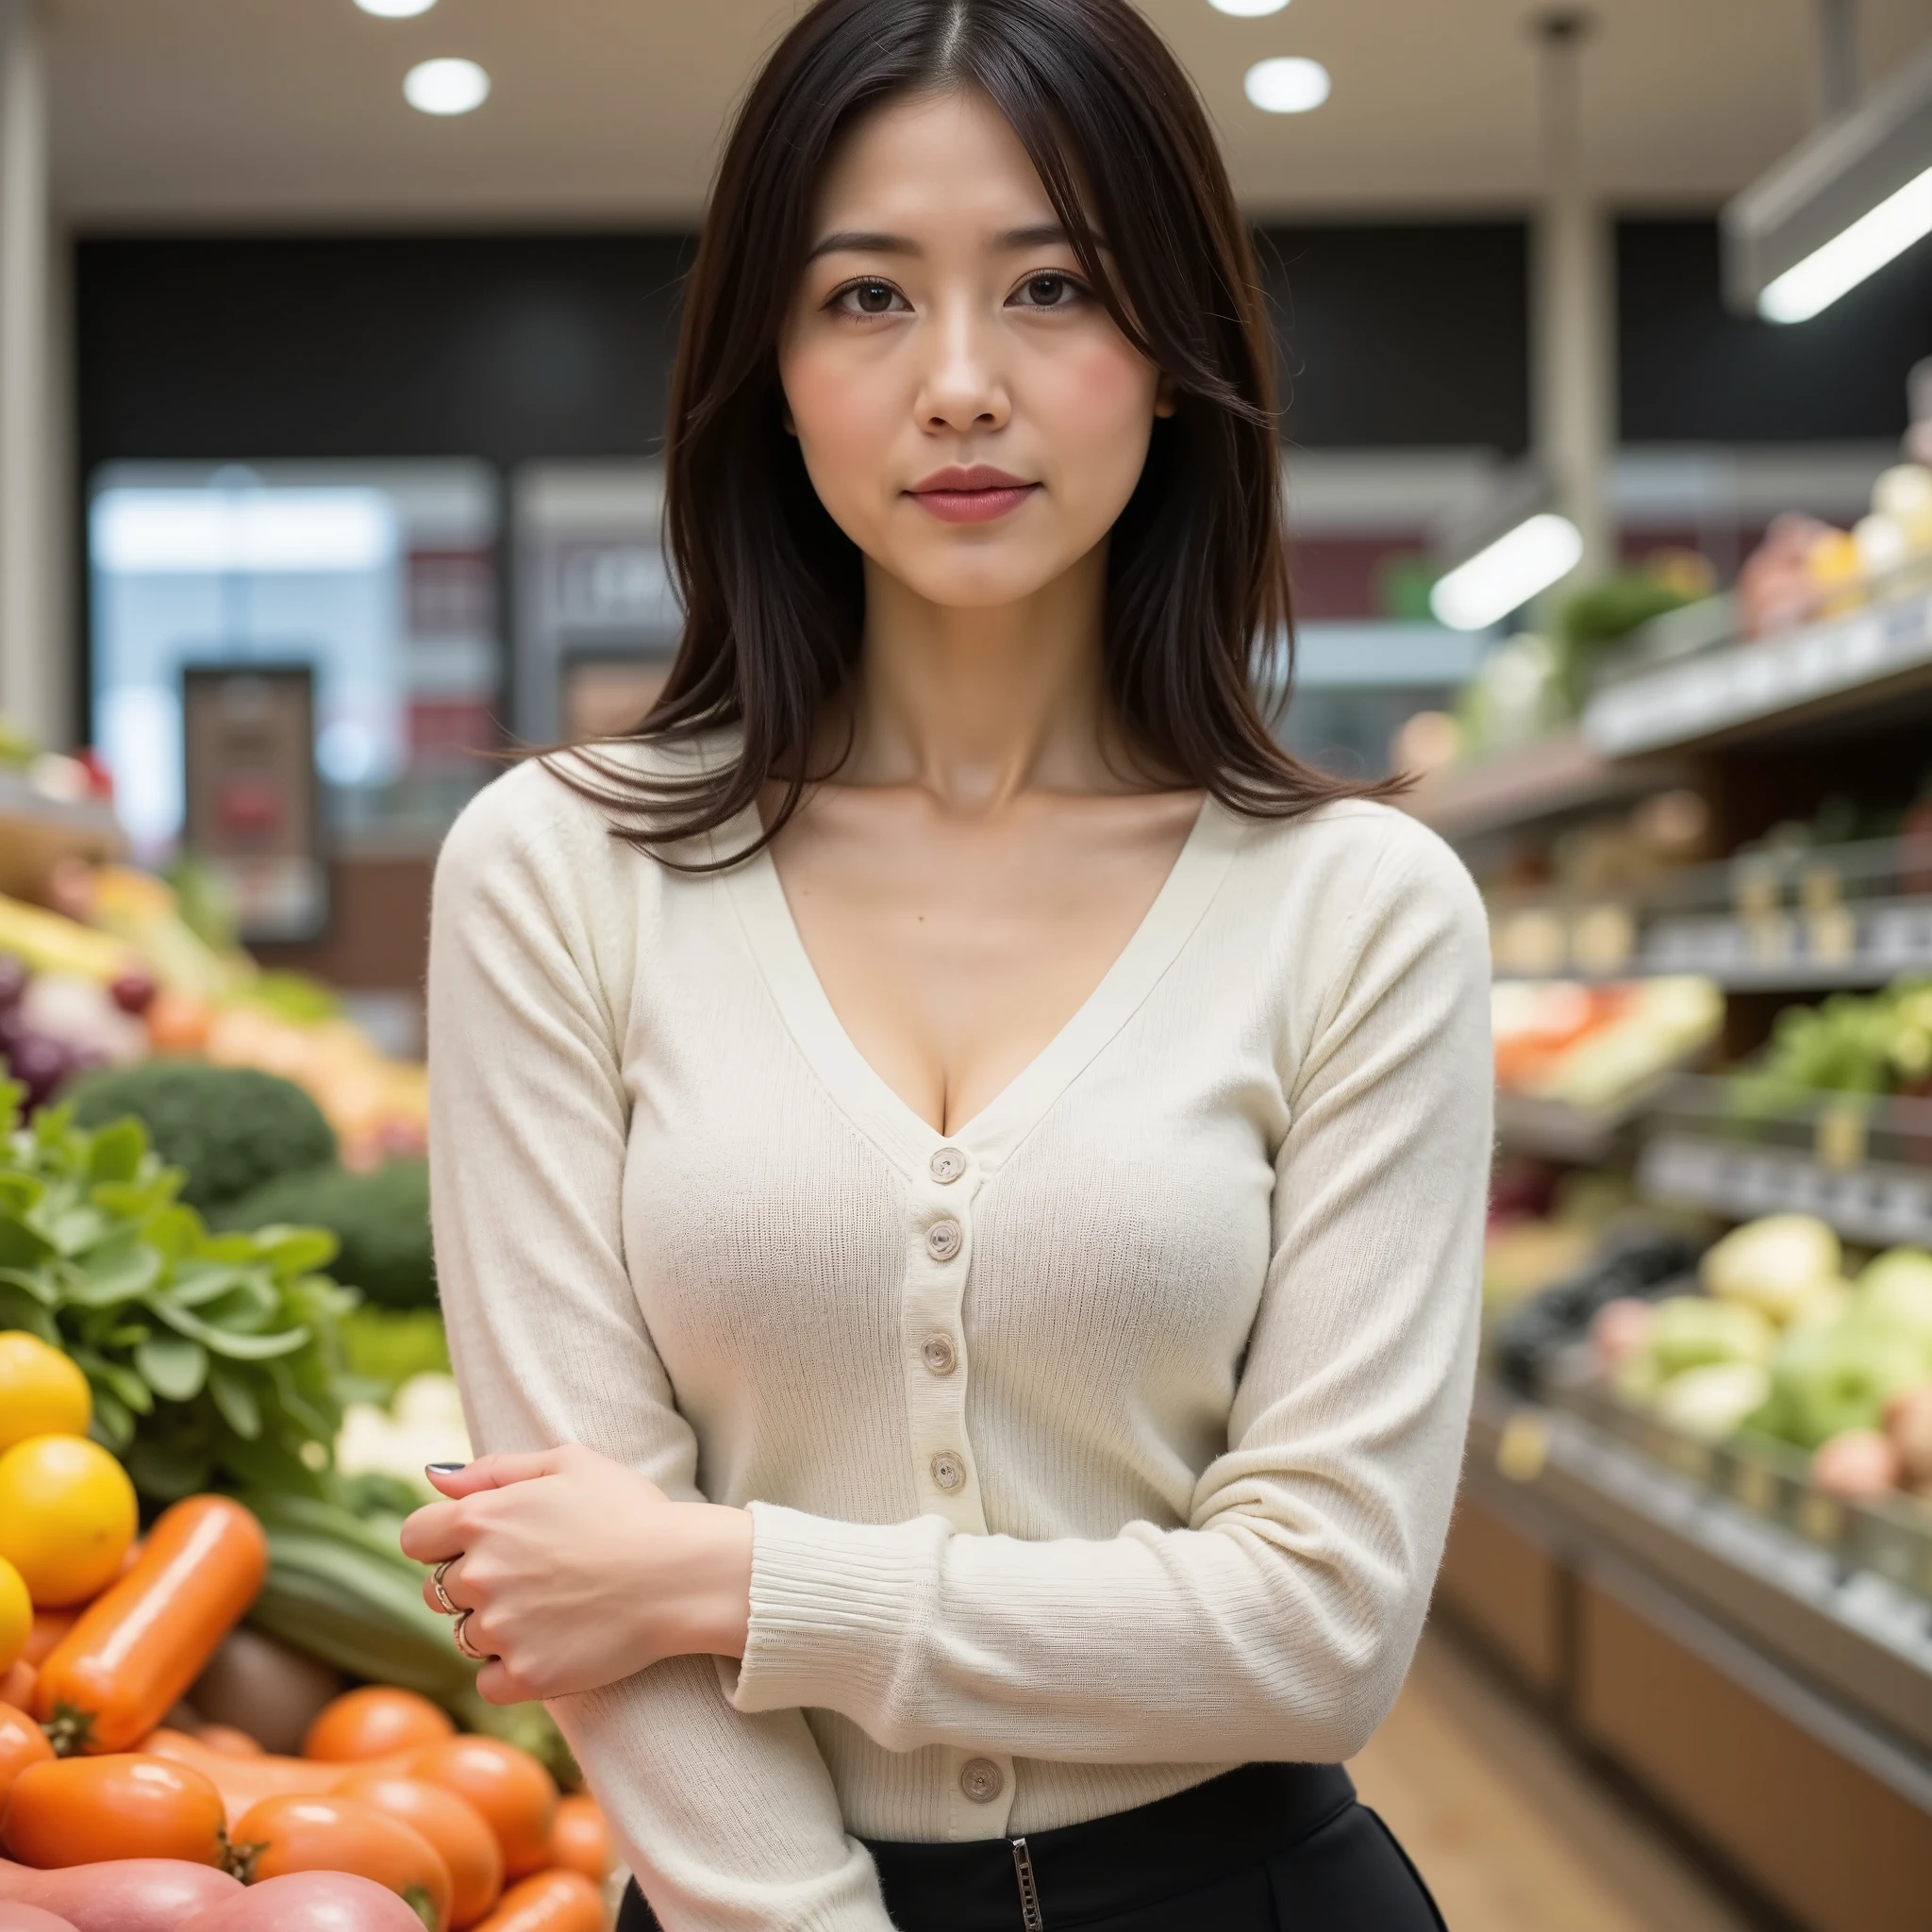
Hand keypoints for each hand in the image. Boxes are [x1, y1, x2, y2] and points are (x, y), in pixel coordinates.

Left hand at [398, 1445, 753, 1704]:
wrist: (680, 1573)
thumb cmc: (630, 1511)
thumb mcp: (568, 1463)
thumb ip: (495, 1468)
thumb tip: (435, 1478)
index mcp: (483, 1518)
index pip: (416, 1537)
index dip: (442, 1542)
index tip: (477, 1547)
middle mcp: (481, 1574)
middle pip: (437, 1592)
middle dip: (474, 1585)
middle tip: (533, 1578)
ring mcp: (500, 1628)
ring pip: (464, 1637)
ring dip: (494, 1627)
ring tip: (551, 1610)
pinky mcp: (526, 1675)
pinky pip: (489, 1683)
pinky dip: (512, 1672)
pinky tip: (552, 1646)